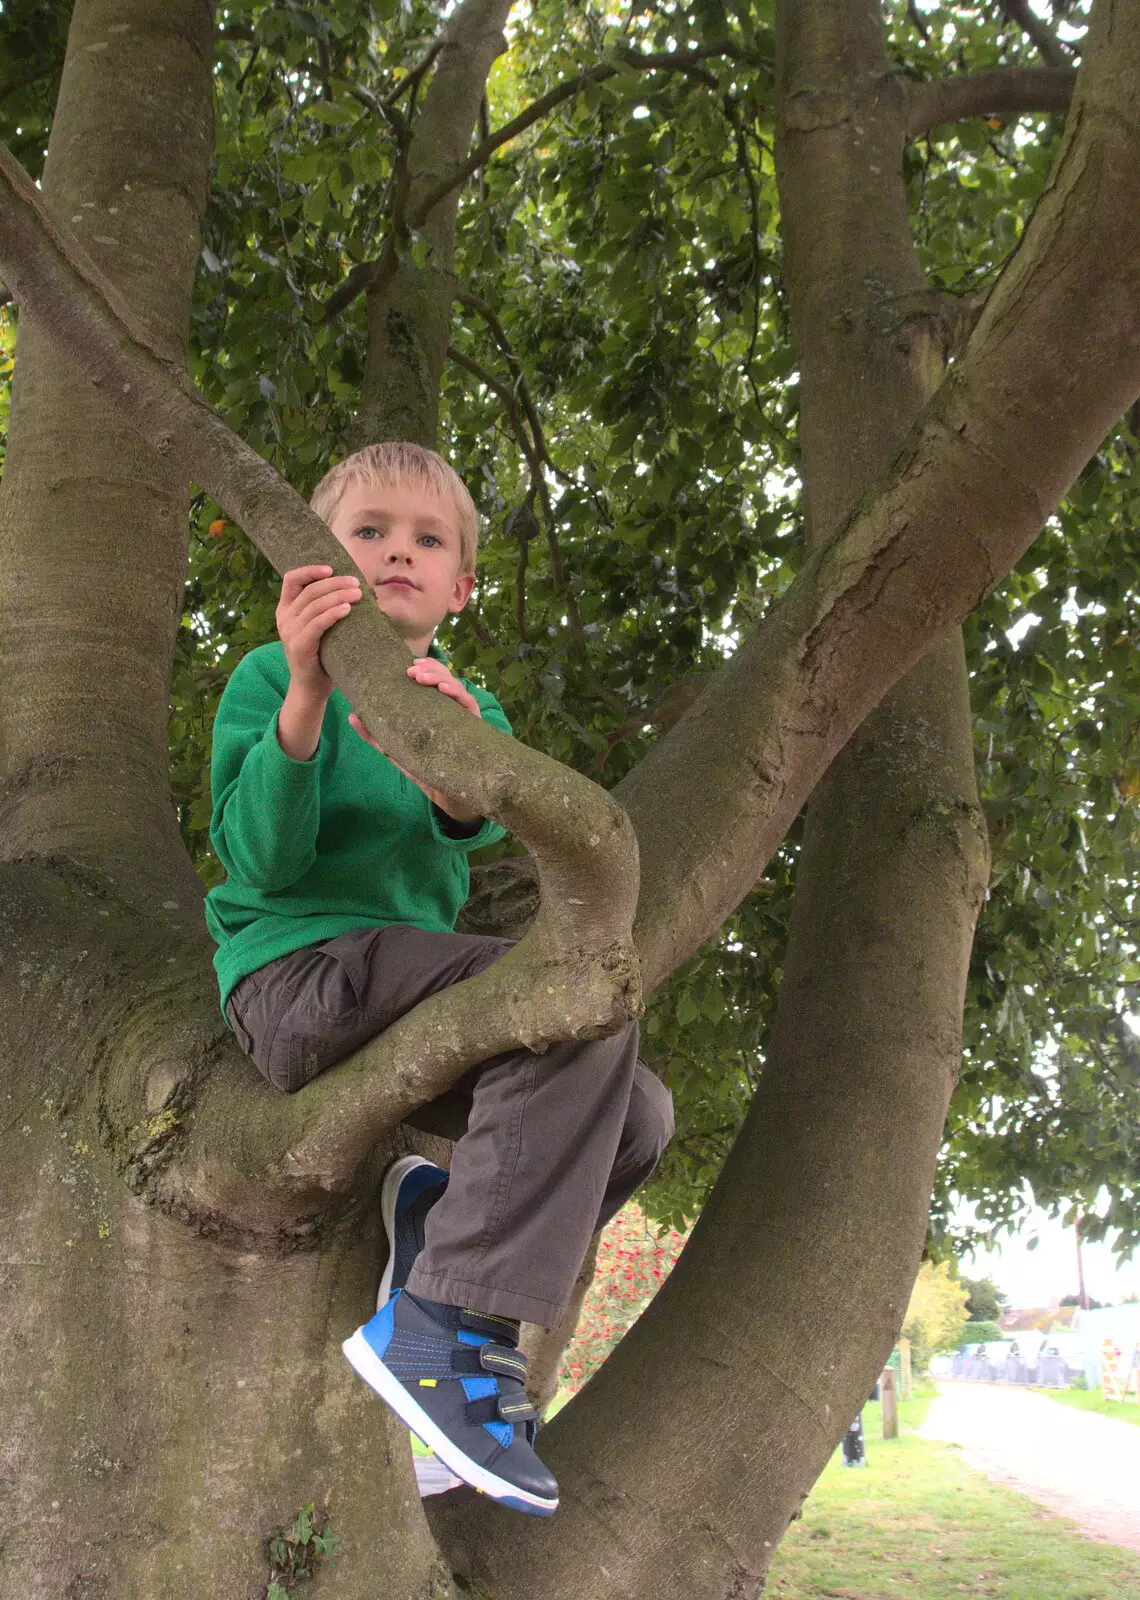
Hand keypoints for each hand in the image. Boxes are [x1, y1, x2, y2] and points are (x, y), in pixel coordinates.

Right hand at [276, 565, 362, 700]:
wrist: (310, 687)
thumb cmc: (320, 655)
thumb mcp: (317, 627)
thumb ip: (323, 608)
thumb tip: (353, 588)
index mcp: (285, 609)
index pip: (291, 579)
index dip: (310, 570)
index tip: (330, 569)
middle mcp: (284, 618)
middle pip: (309, 591)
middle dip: (335, 583)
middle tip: (355, 583)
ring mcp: (290, 633)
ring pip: (314, 605)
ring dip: (338, 596)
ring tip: (358, 594)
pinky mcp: (299, 646)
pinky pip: (317, 624)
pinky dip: (332, 614)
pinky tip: (347, 609)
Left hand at [348, 658, 483, 822]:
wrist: (444, 791)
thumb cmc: (421, 766)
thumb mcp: (393, 748)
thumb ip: (373, 734)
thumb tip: (351, 716)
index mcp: (433, 706)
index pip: (432, 679)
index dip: (424, 667)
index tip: (409, 665)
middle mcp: (450, 707)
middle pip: (444, 677)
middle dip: (430, 669)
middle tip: (412, 671)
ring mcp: (462, 714)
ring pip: (455, 686)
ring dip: (440, 677)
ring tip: (423, 677)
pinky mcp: (473, 724)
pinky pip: (468, 703)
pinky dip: (457, 693)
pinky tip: (445, 689)